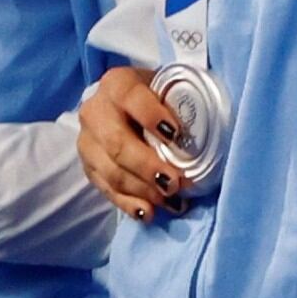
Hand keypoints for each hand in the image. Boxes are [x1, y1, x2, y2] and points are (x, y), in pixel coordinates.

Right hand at [76, 65, 198, 221]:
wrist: (126, 107)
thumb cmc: (158, 100)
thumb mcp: (169, 91)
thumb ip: (182, 107)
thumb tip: (209, 138)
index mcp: (117, 84)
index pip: (131, 98)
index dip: (152, 117)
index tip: (177, 136)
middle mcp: (95, 111)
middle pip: (117, 143)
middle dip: (147, 167)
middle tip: (174, 183)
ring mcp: (87, 141)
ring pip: (111, 171)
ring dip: (142, 190)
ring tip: (170, 202)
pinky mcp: (88, 167)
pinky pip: (105, 190)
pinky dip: (128, 204)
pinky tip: (148, 213)